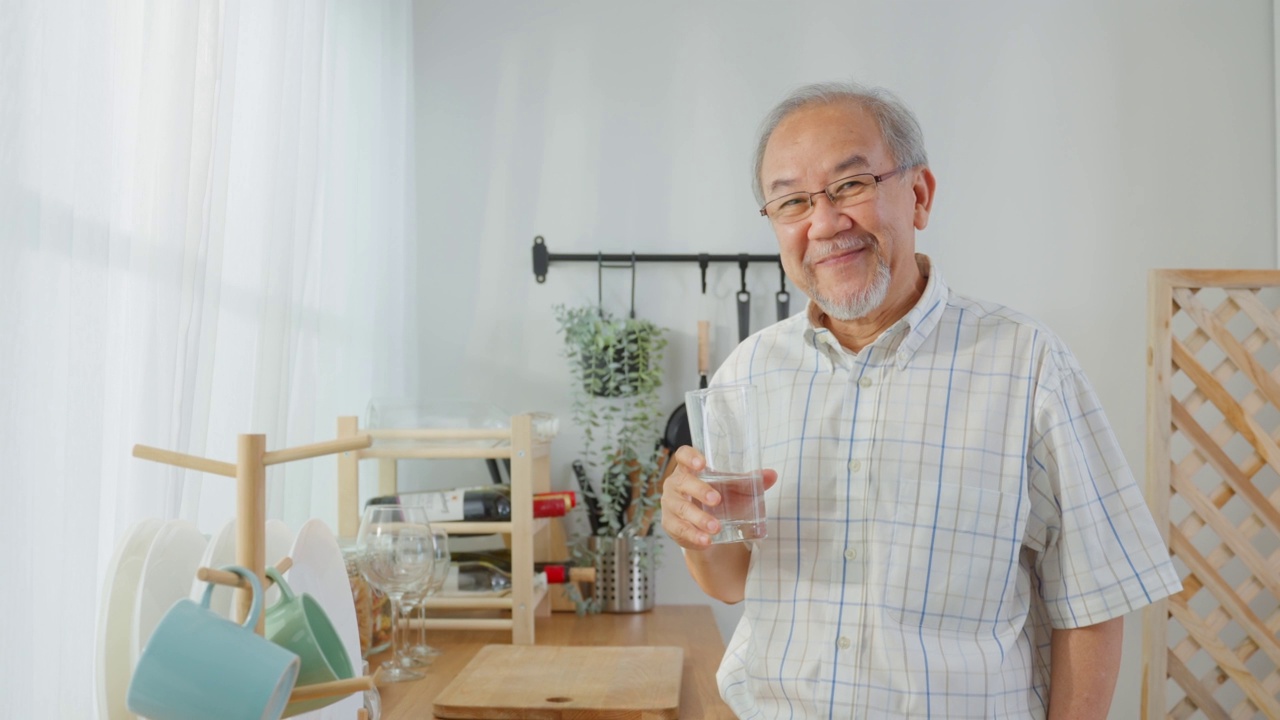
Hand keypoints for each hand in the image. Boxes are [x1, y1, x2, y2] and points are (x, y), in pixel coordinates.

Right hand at [660, 445, 777, 549]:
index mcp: (689, 468)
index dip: (690, 457)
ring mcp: (671, 504)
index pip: (682, 455)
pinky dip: (693, 536)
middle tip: (717, 500)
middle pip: (682, 483)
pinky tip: (706, 540)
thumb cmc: (719, 498)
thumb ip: (751, 481)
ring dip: (699, 518)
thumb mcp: (734, 489)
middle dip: (699, 491)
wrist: (708, 526)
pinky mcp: (671, 524)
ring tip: (715, 527)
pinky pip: (680, 529)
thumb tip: (772, 475)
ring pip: (681, 509)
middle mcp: (676, 484)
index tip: (702, 464)